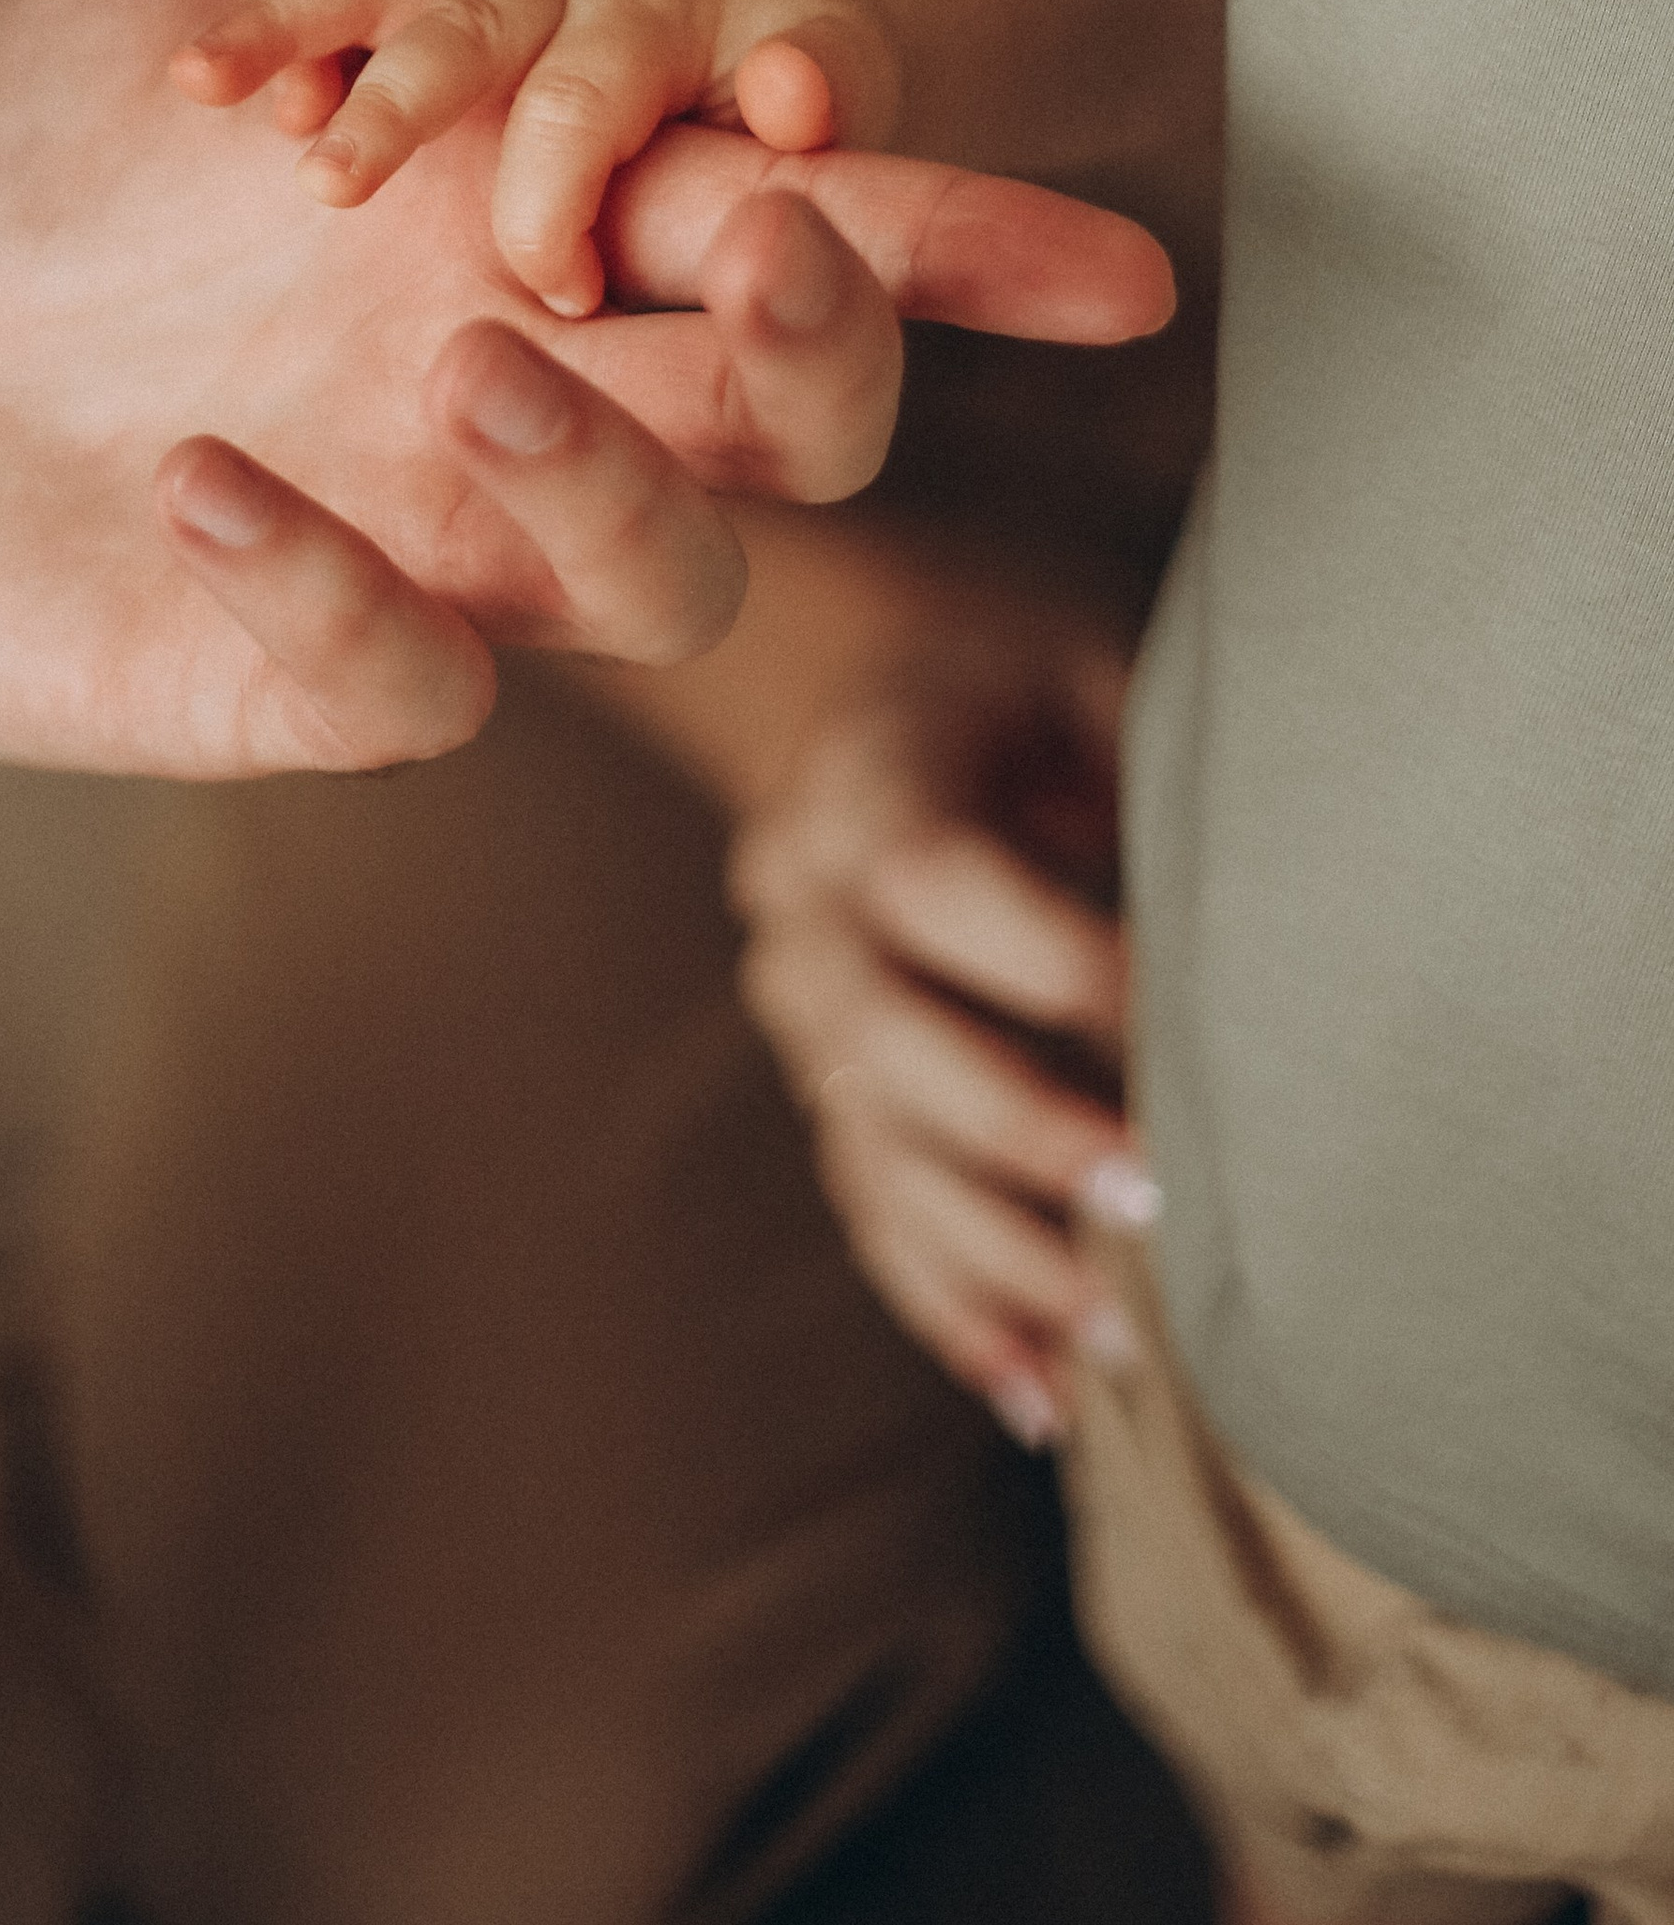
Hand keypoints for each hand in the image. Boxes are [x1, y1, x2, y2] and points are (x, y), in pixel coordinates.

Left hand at [0, 0, 1170, 780]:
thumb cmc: (32, 179)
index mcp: (542, 239)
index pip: (803, 240)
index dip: (962, 254)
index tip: (1119, 268)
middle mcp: (527, 405)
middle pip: (791, 425)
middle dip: (828, 343)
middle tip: (769, 241)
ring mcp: (425, 556)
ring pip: (655, 582)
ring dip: (605, 473)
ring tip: (464, 346)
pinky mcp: (283, 679)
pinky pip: (399, 685)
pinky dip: (328, 591)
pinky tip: (202, 475)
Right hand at [729, 598, 1153, 1442]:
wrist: (872, 701)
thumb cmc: (1015, 688)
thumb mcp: (1079, 673)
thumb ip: (1141, 767)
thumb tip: (1269, 907)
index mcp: (869, 776)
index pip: (934, 878)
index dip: (1055, 956)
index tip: (1185, 1023)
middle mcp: (804, 901)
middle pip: (886, 1037)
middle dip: (1023, 1129)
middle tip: (1153, 1209)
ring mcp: (797, 1008)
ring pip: (874, 1150)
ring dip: (995, 1256)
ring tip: (1120, 1344)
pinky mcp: (821, 1090)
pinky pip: (870, 1212)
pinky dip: (952, 1309)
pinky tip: (1038, 1394)